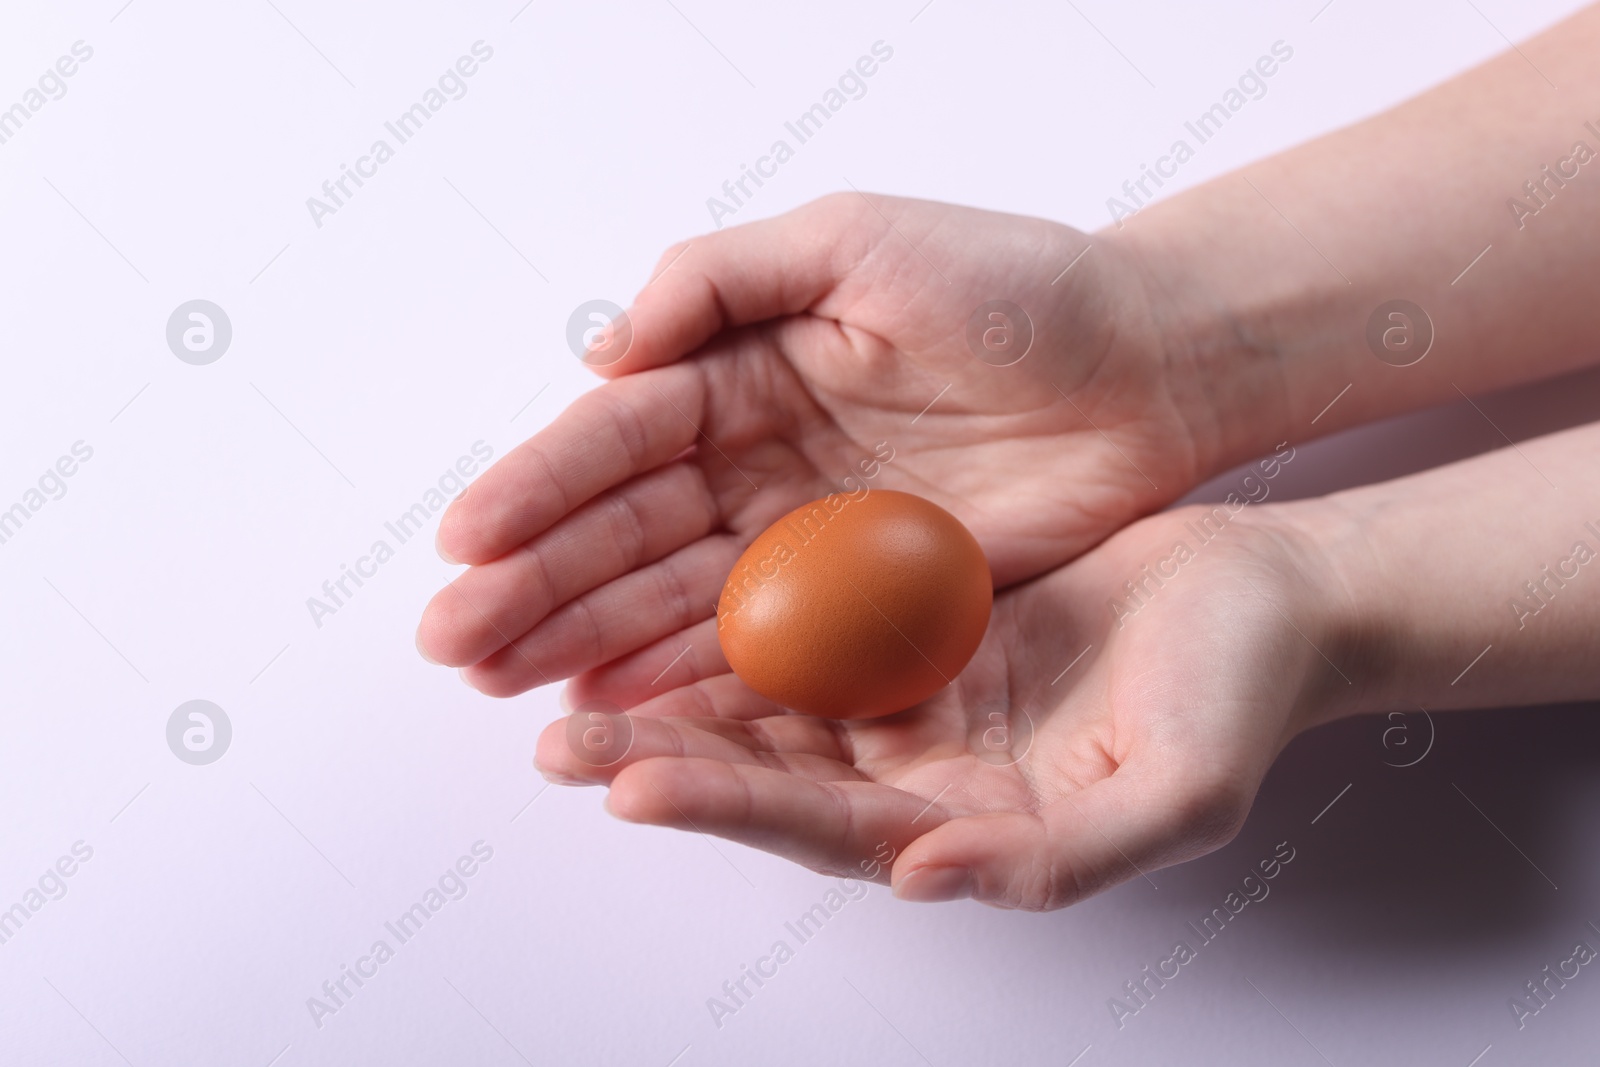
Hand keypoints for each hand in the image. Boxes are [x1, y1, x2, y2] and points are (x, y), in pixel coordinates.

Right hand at [417, 194, 1216, 694]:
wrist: (1147, 368)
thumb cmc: (1015, 286)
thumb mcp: (857, 240)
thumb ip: (719, 280)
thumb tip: (602, 353)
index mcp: (741, 369)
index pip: (618, 439)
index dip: (537, 489)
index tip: (465, 543)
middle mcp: (756, 458)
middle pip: (626, 533)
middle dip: (536, 587)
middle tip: (455, 643)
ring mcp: (804, 538)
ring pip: (675, 599)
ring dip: (588, 646)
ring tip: (509, 691)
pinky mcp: (863, 604)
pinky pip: (764, 650)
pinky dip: (690, 682)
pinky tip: (620, 708)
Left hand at [532, 502, 1354, 909]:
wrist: (1270, 596)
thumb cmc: (1242, 693)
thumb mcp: (1177, 791)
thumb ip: (1057, 856)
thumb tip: (925, 877)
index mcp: (971, 825)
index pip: (827, 827)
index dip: (731, 808)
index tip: (633, 783)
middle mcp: (923, 772)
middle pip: (768, 775)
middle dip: (662, 759)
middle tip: (556, 739)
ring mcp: (914, 698)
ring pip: (771, 704)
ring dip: (674, 695)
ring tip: (568, 681)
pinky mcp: (914, 628)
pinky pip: (808, 627)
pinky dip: (737, 621)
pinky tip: (666, 599)